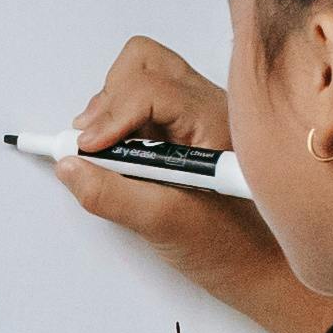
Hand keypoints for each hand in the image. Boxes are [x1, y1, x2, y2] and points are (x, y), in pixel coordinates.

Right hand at [51, 38, 332, 332]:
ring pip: (140, 76)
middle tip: (92, 145)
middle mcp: (208, 106)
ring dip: (111, 110)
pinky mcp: (184, 127)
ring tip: (106, 154)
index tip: (87, 149)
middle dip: (108, 100)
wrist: (261, 267)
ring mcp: (196, 113)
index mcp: (215, 121)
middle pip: (143, 64)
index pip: (150, 88)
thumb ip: (111, 195)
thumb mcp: (164, 223)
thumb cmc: (232, 247)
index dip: (111, 115)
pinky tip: (121, 159)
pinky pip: (142, 102)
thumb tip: (70, 167)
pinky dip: (119, 123)